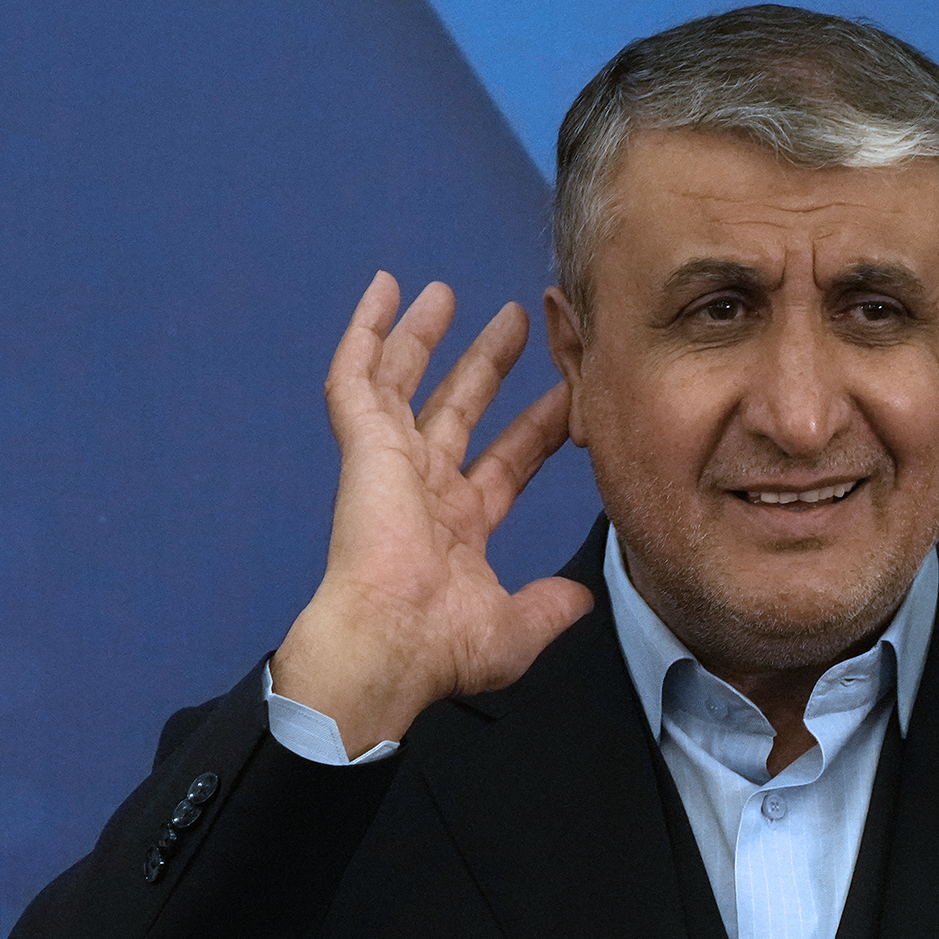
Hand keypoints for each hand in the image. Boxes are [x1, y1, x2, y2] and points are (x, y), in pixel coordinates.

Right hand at [271, 272, 593, 755]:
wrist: (388, 645)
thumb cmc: (440, 647)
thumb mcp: (515, 631)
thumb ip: (548, 608)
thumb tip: (582, 598)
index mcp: (457, 529)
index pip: (506, 462)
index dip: (538, 428)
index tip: (570, 392)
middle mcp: (422, 489)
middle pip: (457, 410)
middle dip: (485, 366)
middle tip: (515, 321)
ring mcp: (389, 464)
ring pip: (404, 384)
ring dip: (423, 338)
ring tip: (444, 292)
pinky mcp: (363, 447)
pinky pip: (356, 378)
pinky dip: (366, 333)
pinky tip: (384, 291)